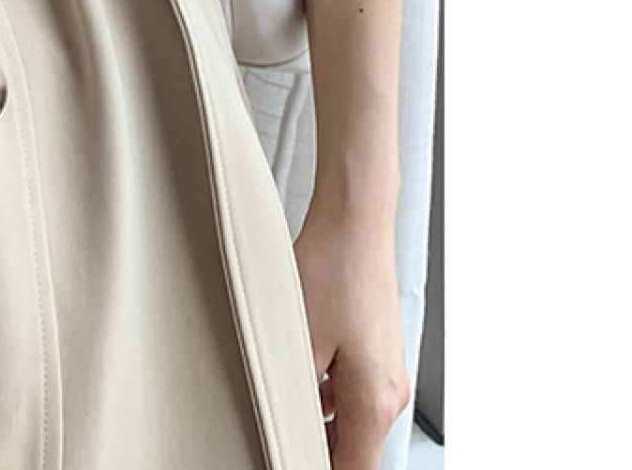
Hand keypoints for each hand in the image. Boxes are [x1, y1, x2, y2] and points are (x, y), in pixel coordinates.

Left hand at [292, 196, 411, 469]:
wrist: (356, 220)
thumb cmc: (333, 270)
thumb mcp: (300, 342)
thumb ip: (296, 399)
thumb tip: (286, 427)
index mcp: (375, 403)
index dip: (313, 467)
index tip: (285, 455)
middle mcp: (390, 393)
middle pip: (353, 448)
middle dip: (316, 447)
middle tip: (275, 431)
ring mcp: (386, 371)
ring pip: (350, 418)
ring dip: (317, 418)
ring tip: (279, 398)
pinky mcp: (376, 350)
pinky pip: (351, 390)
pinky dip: (324, 391)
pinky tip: (293, 370)